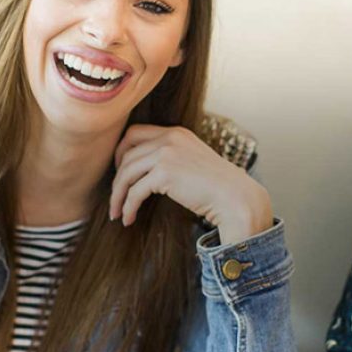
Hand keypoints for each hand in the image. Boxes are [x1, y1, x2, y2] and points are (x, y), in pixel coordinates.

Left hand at [111, 124, 272, 243]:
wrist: (235, 197)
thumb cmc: (217, 186)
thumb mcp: (193, 161)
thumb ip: (172, 158)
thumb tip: (146, 173)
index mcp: (176, 132)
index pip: (135, 133)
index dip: (121, 151)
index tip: (120, 171)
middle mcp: (169, 138)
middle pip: (126, 153)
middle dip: (116, 176)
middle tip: (116, 195)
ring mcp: (166, 154)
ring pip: (126, 173)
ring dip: (118, 195)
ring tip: (117, 212)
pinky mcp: (164, 174)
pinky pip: (135, 191)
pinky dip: (128, 206)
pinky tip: (128, 219)